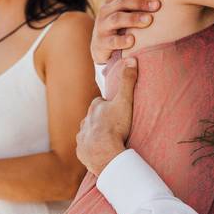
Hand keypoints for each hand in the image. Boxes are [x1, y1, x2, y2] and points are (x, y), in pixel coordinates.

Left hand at [76, 58, 137, 175]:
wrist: (104, 153)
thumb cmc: (115, 126)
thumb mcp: (125, 101)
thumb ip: (128, 81)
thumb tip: (131, 59)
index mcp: (95, 107)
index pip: (101, 103)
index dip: (109, 105)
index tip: (117, 110)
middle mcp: (85, 120)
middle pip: (94, 117)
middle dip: (102, 119)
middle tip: (115, 125)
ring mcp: (82, 136)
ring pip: (88, 132)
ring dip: (96, 134)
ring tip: (108, 140)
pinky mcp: (81, 150)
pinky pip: (86, 147)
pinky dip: (92, 148)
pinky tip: (101, 151)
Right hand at [91, 0, 160, 63]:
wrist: (103, 47)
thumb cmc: (123, 24)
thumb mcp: (128, 10)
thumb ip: (142, 1)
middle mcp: (106, 10)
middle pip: (122, 1)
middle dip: (140, 2)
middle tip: (157, 4)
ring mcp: (102, 26)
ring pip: (117, 19)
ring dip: (133, 18)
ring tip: (149, 20)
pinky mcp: (102, 43)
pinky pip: (111, 41)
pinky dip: (122, 41)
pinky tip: (132, 41)